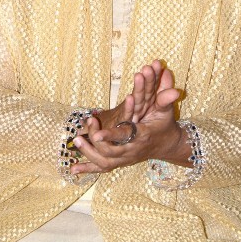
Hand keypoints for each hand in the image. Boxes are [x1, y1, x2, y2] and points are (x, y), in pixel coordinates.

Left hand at [71, 65, 188, 175]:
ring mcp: (126, 158)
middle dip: (95, 142)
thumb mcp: (166, 109)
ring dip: (89, 152)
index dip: (110, 135)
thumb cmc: (165, 124)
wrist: (167, 144)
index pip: (125, 136)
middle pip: (111, 151)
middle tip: (83, 128)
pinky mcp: (121, 162)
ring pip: (105, 161)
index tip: (96, 134)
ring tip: (76, 139)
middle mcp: (133, 150)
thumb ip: (165, 94)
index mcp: (143, 135)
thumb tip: (167, 72)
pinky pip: (103, 168)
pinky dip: (88, 169)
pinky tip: (73, 169)